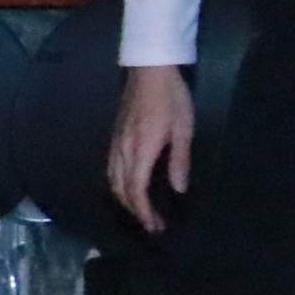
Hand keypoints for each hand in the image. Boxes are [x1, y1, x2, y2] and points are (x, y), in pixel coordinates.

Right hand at [107, 63, 193, 234]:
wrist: (149, 68)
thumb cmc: (171, 97)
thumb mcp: (183, 129)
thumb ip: (180, 161)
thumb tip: (178, 190)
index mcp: (141, 150)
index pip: (135, 190)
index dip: (144, 212)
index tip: (155, 226)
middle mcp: (122, 149)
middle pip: (120, 188)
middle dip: (134, 210)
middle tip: (151, 225)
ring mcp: (116, 141)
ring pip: (112, 179)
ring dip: (123, 199)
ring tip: (141, 211)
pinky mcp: (115, 135)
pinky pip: (111, 167)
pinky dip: (118, 183)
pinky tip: (128, 186)